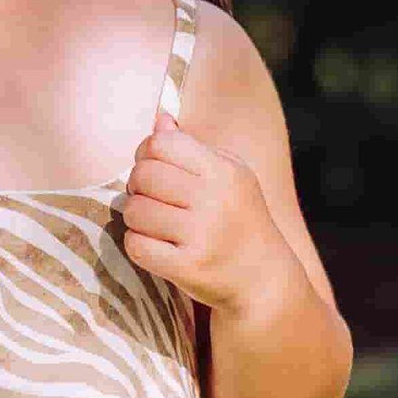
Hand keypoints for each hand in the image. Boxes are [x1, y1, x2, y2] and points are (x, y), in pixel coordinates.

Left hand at [120, 113, 291, 315]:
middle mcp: (215, 200)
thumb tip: (159, 119)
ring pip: (134, 210)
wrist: (263, 278)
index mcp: (224, 171)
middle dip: (138, 185)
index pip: (162, 143)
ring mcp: (202, 235)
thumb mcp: (228, 176)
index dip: (147, 153)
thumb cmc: (239, 219)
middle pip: (143, 174)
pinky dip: (138, 244)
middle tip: (150, 198)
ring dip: (136, 217)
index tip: (154, 168)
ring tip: (154, 223)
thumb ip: (190, 148)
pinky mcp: (187, 267)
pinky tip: (155, 245)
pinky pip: (136, 245)